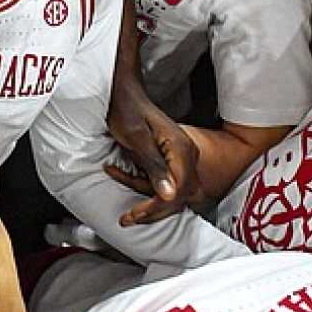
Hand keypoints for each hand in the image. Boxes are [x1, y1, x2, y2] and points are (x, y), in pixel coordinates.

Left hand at [105, 81, 198, 223]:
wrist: (124, 93)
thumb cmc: (128, 110)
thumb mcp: (137, 139)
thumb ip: (154, 166)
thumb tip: (170, 195)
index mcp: (181, 149)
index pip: (177, 190)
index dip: (156, 207)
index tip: (134, 215)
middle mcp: (187, 155)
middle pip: (178, 196)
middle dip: (152, 210)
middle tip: (128, 218)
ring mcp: (182, 158)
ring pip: (172, 193)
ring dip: (149, 203)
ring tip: (128, 211)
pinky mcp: (172, 160)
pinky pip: (166, 183)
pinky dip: (146, 188)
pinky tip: (128, 181)